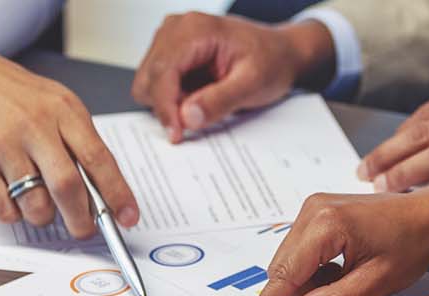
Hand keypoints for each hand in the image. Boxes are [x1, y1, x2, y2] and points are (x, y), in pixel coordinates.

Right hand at [0, 22, 138, 237]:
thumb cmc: (10, 93)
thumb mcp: (54, 102)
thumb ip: (77, 140)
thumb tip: (102, 191)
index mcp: (63, 110)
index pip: (99, 159)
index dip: (117, 193)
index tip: (128, 217)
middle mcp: (34, 126)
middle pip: (68, 187)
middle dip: (82, 220)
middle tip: (84, 230)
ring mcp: (2, 145)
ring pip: (35, 204)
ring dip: (43, 216)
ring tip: (39, 204)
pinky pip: (3, 208)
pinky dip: (13, 213)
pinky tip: (11, 195)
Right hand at [132, 12, 334, 141]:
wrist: (280, 52)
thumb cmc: (271, 61)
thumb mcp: (253, 84)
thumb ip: (220, 101)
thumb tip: (187, 117)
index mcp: (195, 29)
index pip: (162, 72)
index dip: (165, 108)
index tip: (176, 135)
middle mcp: (176, 28)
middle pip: (149, 78)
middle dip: (168, 105)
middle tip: (200, 115)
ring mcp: (170, 38)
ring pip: (148, 82)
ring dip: (171, 101)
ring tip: (204, 98)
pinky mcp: (169, 51)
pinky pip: (156, 83)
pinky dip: (173, 97)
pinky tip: (198, 93)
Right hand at [236, 188, 428, 295]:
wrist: (427, 216)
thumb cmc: (410, 244)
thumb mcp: (376, 282)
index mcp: (327, 225)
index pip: (285, 274)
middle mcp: (313, 210)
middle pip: (283, 267)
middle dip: (302, 291)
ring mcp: (313, 207)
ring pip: (290, 260)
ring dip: (310, 280)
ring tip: (348, 278)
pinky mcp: (316, 210)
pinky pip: (300, 249)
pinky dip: (315, 267)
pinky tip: (342, 267)